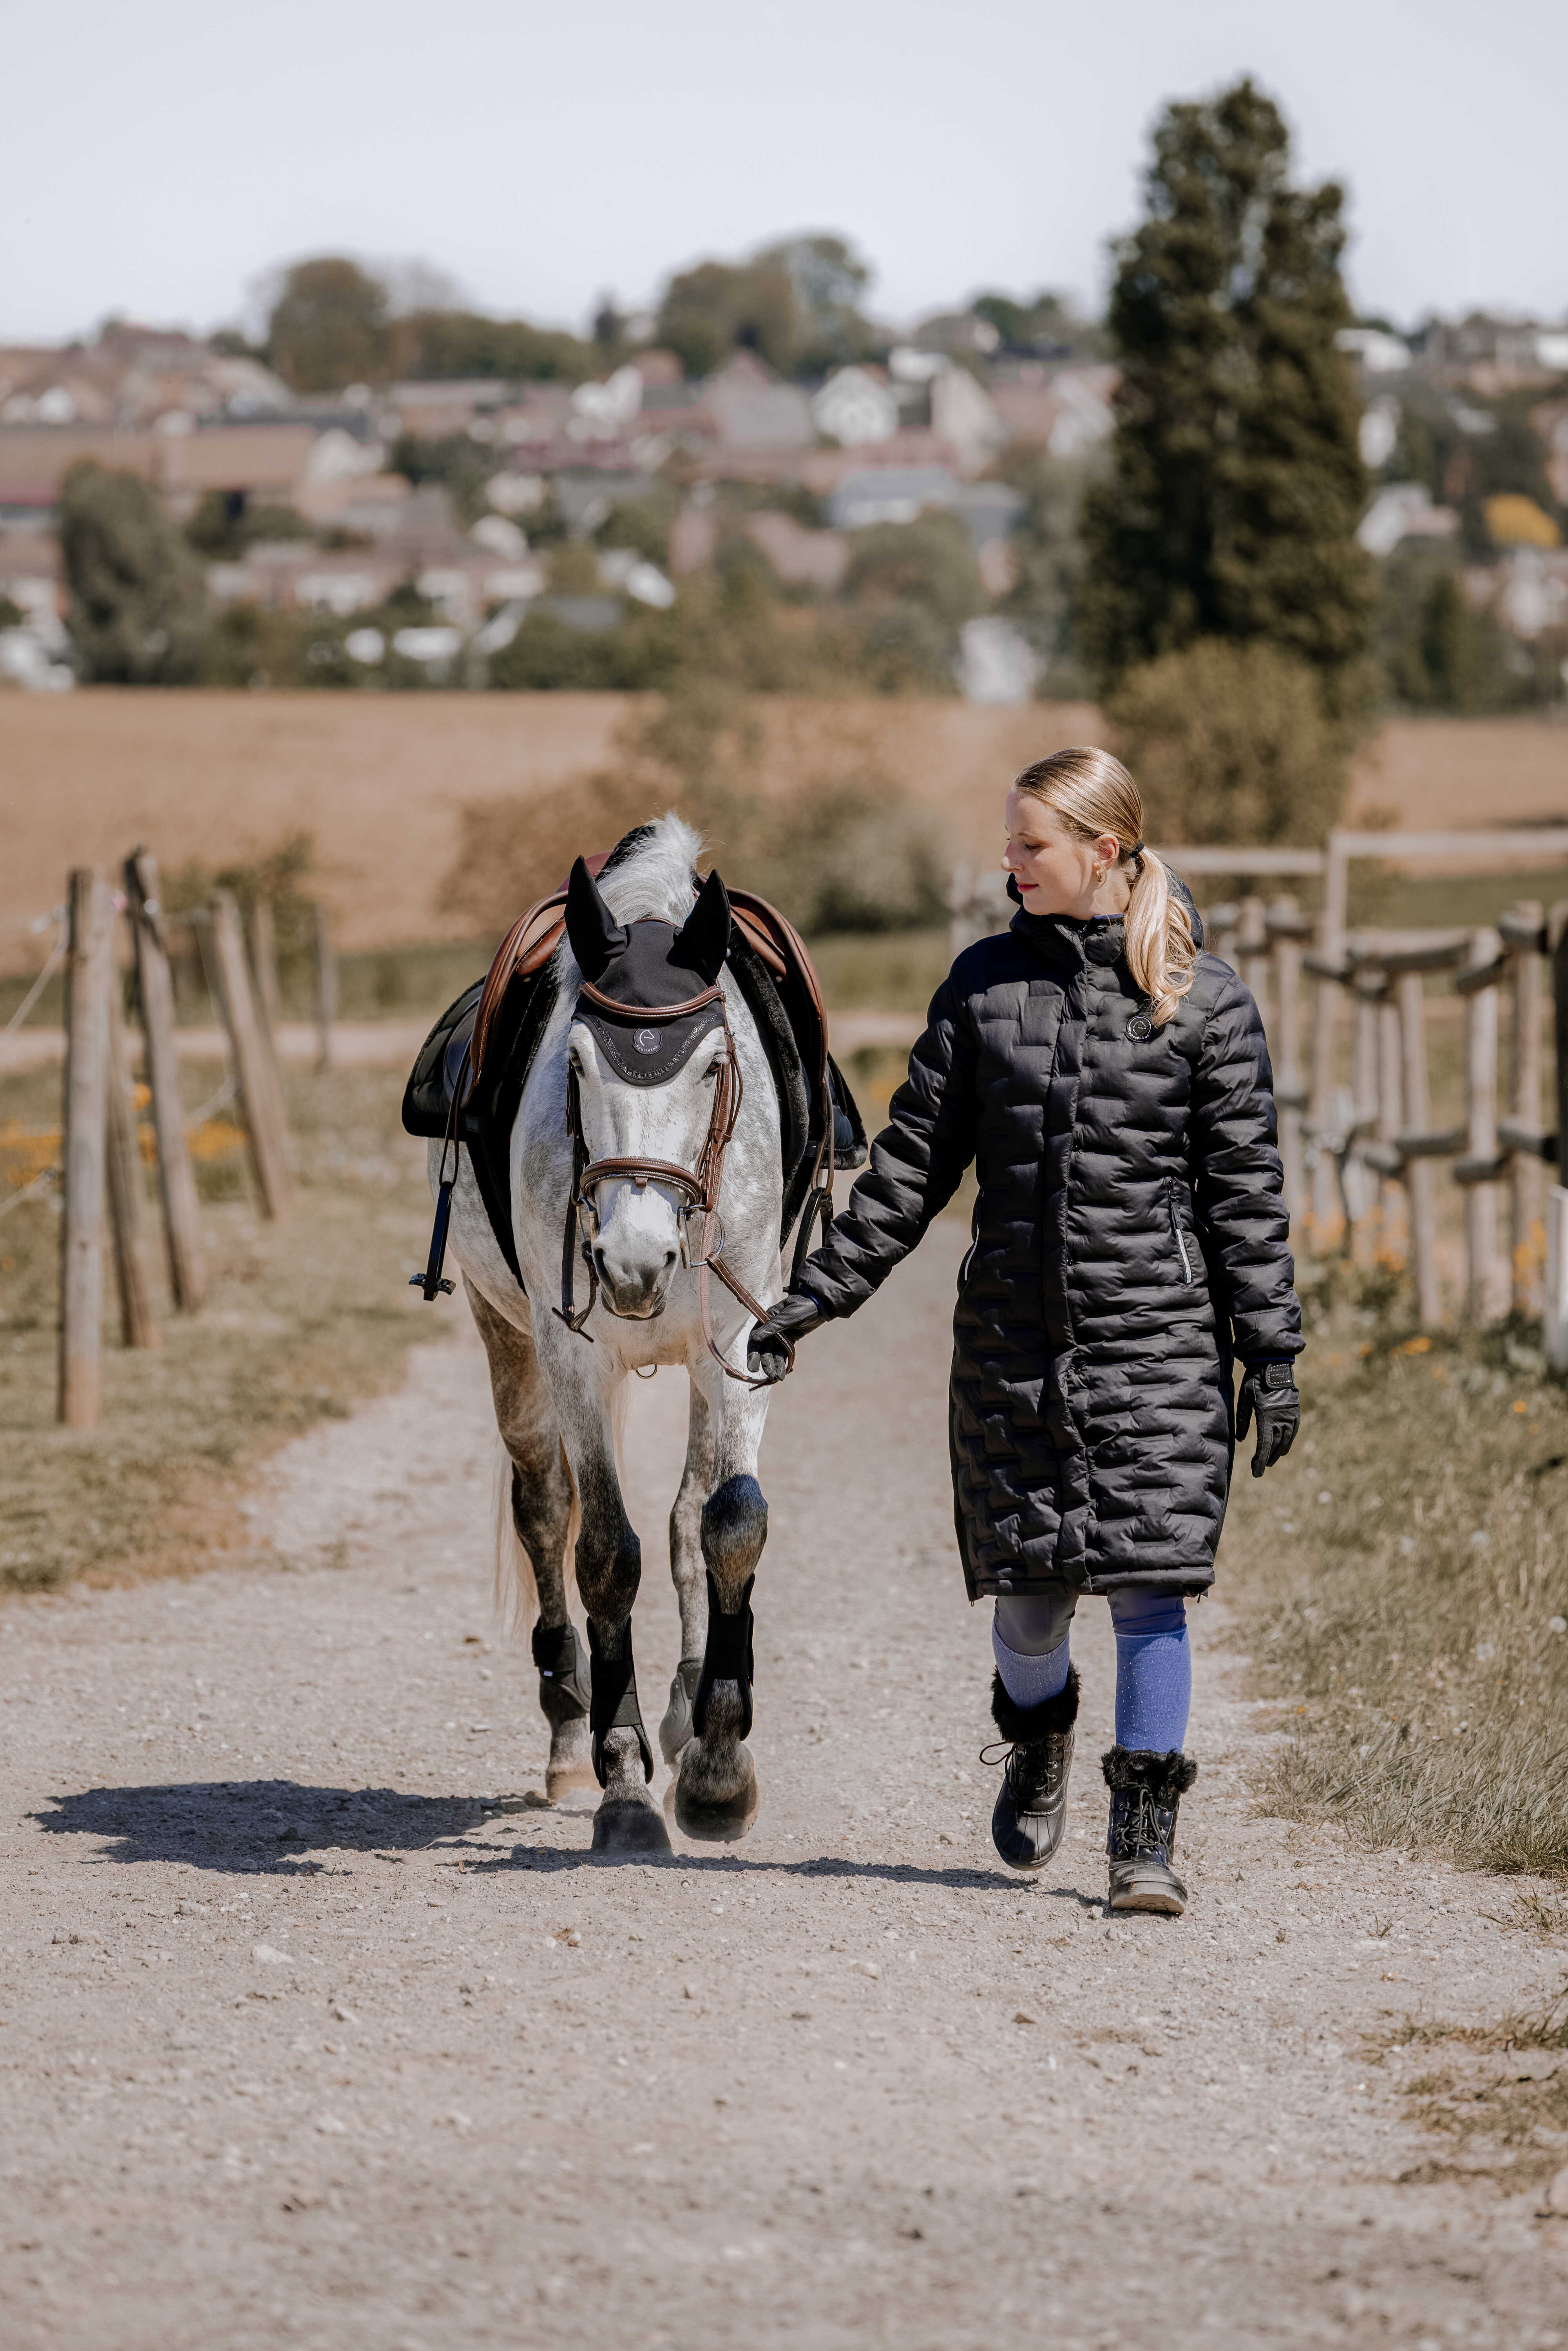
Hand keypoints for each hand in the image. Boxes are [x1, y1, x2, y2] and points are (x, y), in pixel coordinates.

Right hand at [746, 1292, 825, 1381]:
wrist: (821, 1305)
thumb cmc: (803, 1307)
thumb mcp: (788, 1317)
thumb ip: (772, 1327)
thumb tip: (755, 1338)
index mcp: (767, 1318)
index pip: (755, 1338)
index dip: (753, 1353)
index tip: (752, 1367)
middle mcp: (770, 1327)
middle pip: (764, 1348)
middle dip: (765, 1362)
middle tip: (768, 1374)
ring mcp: (780, 1334)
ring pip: (774, 1352)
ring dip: (774, 1364)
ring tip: (776, 1377)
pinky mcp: (789, 1339)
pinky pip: (783, 1352)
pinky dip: (782, 1362)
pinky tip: (782, 1372)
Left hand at [1237, 1361, 1299, 1477]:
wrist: (1274, 1365)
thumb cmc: (1255, 1380)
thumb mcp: (1244, 1399)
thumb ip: (1242, 1420)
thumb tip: (1240, 1440)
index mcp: (1267, 1415)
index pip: (1264, 1445)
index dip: (1259, 1460)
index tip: (1256, 1472)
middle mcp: (1281, 1418)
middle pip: (1275, 1445)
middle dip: (1267, 1459)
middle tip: (1260, 1469)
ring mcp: (1290, 1415)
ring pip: (1286, 1440)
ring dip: (1278, 1452)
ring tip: (1270, 1461)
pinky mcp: (1295, 1411)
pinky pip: (1293, 1432)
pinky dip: (1287, 1442)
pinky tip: (1282, 1448)